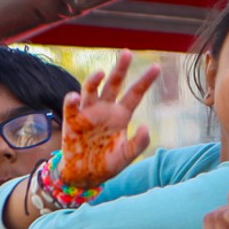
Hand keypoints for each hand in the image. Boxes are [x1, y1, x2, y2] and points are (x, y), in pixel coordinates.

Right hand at [59, 50, 157, 185]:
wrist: (84, 175)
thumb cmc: (107, 164)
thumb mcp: (127, 156)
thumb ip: (139, 144)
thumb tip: (145, 126)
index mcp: (121, 115)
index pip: (135, 94)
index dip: (145, 81)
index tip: (157, 67)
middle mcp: (105, 109)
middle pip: (114, 84)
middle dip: (120, 68)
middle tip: (128, 53)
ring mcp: (88, 112)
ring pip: (91, 88)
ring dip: (94, 79)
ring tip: (100, 72)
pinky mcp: (72, 119)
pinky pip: (71, 105)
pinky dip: (72, 100)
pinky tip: (75, 98)